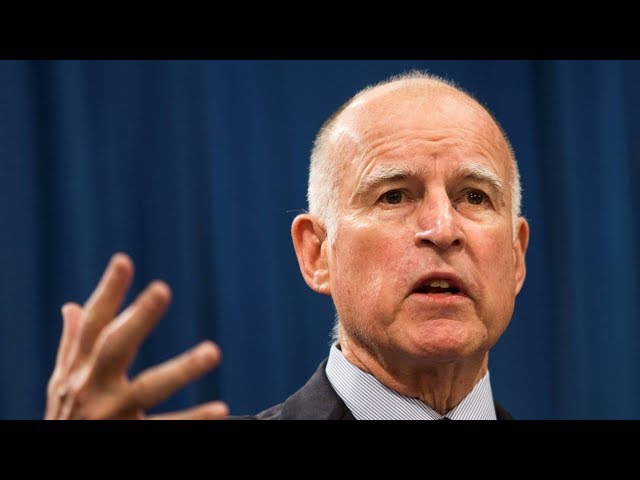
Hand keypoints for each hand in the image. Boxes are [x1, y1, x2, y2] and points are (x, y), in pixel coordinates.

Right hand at [45, 253, 228, 418]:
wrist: (55, 459)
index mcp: (80, 369)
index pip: (94, 325)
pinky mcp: (130, 436)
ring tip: (213, 351)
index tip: (123, 260)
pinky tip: (221, 410)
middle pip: (114, 347)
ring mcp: (111, 414)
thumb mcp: (62, 383)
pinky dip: (194, 419)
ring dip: (180, 369)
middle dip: (136, 319)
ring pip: (147, 389)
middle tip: (162, 289)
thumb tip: (71, 306)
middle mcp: (92, 388)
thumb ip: (71, 345)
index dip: (107, 292)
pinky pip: (166, 428)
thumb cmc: (67, 417)